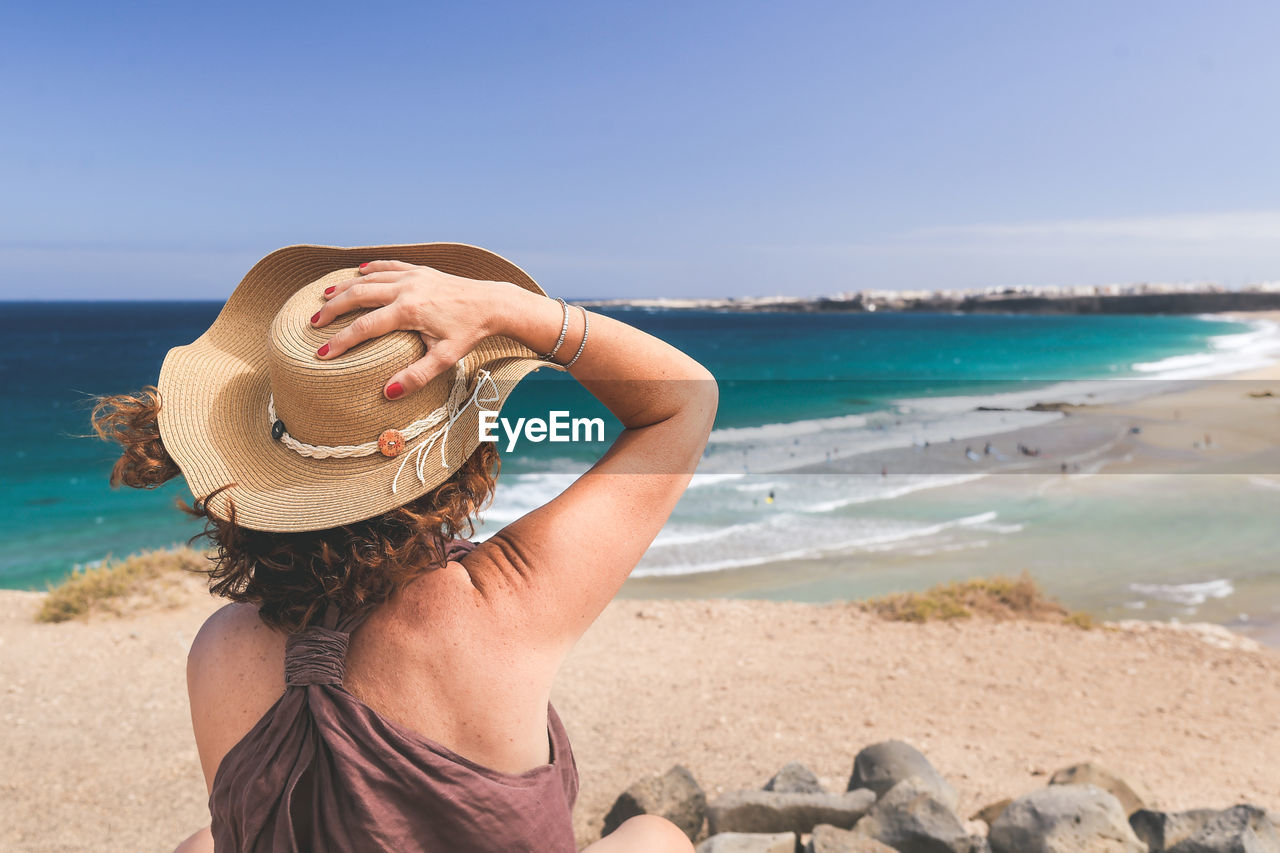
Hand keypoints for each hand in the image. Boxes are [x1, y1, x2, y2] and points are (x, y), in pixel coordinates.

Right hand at [312, 260, 516, 398]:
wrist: (491, 303)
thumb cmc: (468, 333)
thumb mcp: (445, 359)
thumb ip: (416, 376)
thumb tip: (388, 393)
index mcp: (409, 311)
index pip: (365, 326)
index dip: (341, 341)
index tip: (324, 354)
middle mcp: (406, 288)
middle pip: (358, 296)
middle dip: (333, 309)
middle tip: (315, 323)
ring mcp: (412, 276)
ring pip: (369, 277)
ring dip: (345, 287)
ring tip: (325, 298)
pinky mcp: (419, 270)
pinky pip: (387, 265)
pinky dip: (369, 268)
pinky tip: (357, 272)